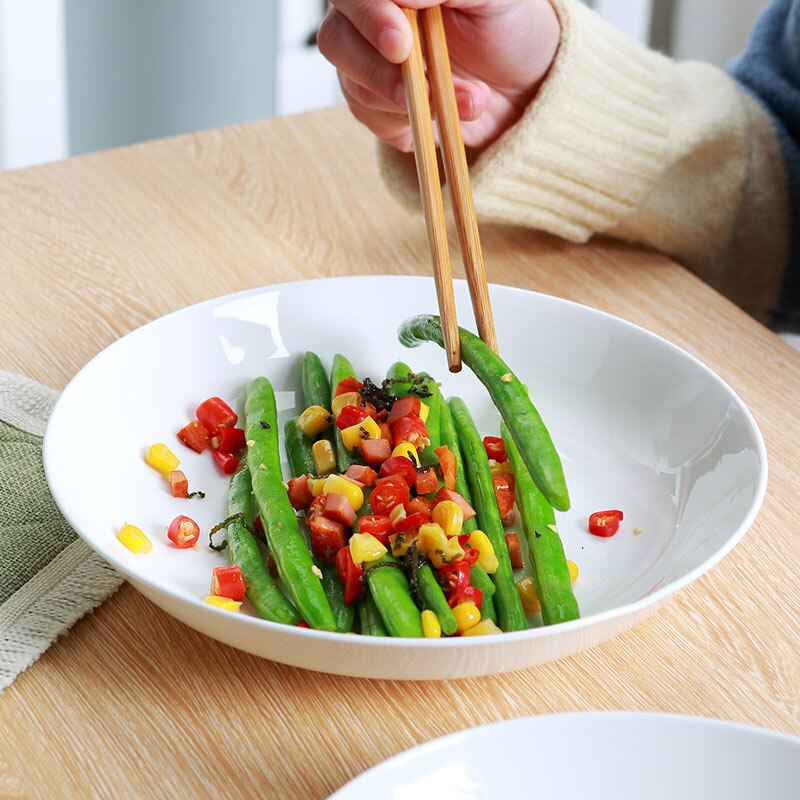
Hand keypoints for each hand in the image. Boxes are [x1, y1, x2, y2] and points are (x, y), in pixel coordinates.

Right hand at [317, 0, 560, 150]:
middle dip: (380, 71)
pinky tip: (442, 116)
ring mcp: (368, 62)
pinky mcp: (376, 104)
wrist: (522, 84)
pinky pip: (370, 118)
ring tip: (471, 101)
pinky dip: (408, 123)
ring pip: (353, 84)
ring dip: (411, 102)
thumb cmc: (509, 28)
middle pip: (336, 39)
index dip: (369, 18)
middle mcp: (370, 17)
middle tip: (425, 88)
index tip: (401, 45)